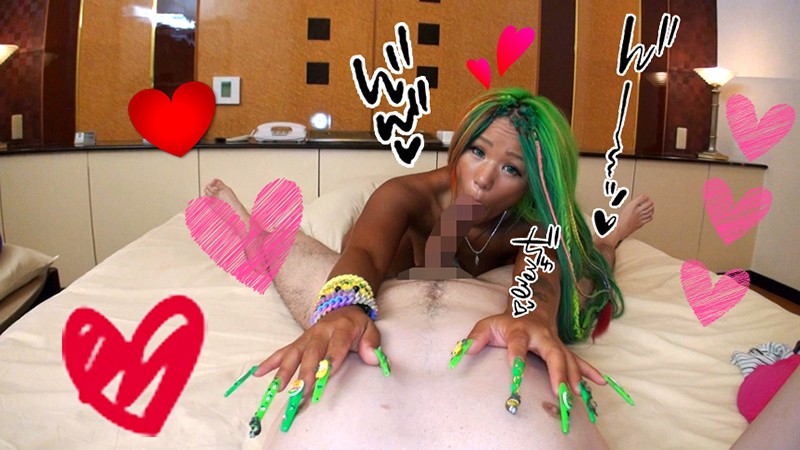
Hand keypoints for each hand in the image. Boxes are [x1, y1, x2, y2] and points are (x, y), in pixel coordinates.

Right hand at [254, 305, 381, 398]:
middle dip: (306, 372)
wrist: (343, 306)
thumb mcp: (371, 329)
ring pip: (294, 353)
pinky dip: (270, 362)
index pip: (336, 347)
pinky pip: (283, 351)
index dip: (330, 361)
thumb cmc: (358, 325)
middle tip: (301, 391)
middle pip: (312, 353)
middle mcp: (321, 332)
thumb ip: (372, 343)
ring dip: (285, 370)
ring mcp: (307, 337)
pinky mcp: (299, 341)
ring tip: (279, 388)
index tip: (325, 377)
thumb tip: (372, 359)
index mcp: (341, 329)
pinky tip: (258, 373)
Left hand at [463, 312, 606, 397]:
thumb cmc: (505, 323)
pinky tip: (600, 383)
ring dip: (574, 376)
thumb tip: (463, 352)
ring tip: (576, 394)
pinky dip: (589, 372)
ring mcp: (555, 342)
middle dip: (558, 372)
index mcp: (520, 330)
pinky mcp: (564, 349)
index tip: (515, 373)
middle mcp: (542, 336)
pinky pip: (578, 361)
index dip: (517, 357)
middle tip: (560, 391)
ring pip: (568, 358)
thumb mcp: (487, 325)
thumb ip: (475, 338)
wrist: (529, 308)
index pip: (518, 344)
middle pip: (552, 353)